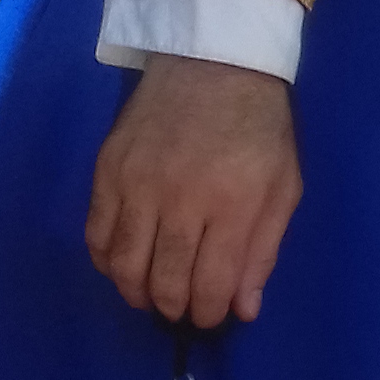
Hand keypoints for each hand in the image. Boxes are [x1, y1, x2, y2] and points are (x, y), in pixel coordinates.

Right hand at [86, 55, 302, 326]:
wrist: (213, 63)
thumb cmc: (259, 129)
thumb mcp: (283, 187)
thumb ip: (263, 251)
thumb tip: (244, 309)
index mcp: (232, 205)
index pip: (210, 284)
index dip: (208, 312)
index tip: (210, 315)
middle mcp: (181, 200)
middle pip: (164, 281)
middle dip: (173, 307)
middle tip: (181, 310)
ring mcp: (137, 185)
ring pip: (124, 264)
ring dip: (136, 291)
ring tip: (151, 294)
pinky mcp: (107, 171)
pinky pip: (96, 234)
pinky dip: (106, 260)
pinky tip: (123, 264)